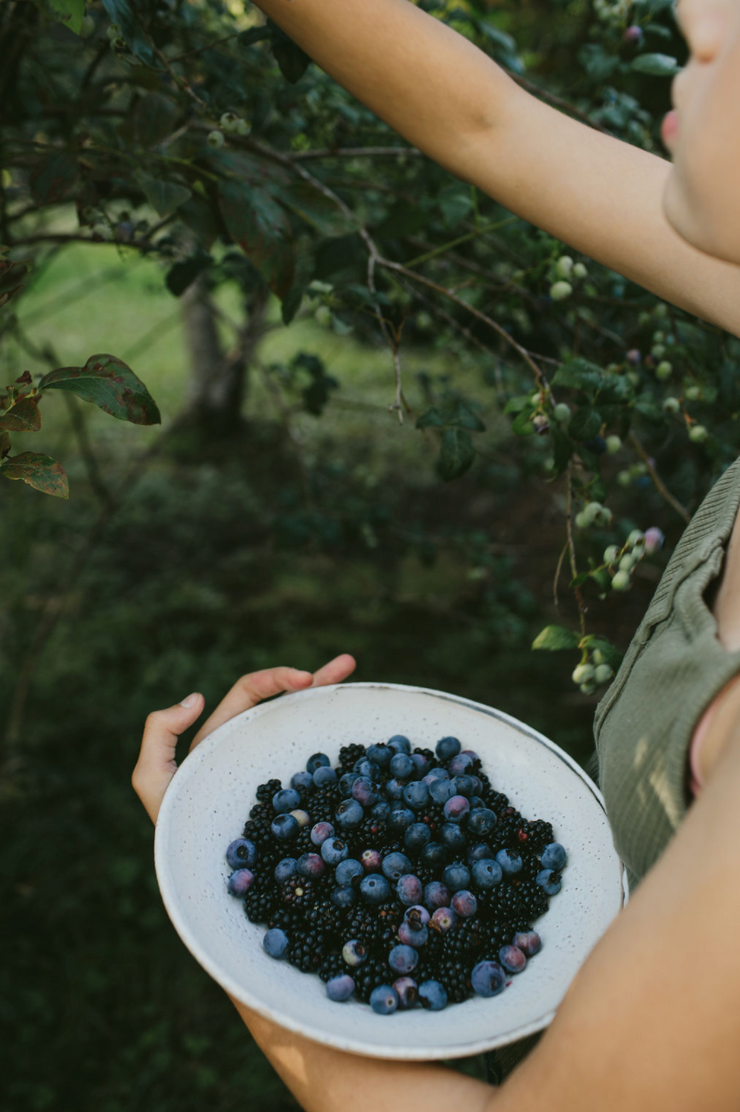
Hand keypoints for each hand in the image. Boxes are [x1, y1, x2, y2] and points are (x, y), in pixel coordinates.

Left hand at [132, 654, 356, 822]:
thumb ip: (160, 733)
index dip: (275, 678)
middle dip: (315, 678)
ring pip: (304, 725)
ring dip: (329, 699)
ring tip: (353, 675)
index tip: (303, 678)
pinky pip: (315, 766)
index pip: (251, 692)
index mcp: (224, 733)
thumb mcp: (151, 778)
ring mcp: (273, 768)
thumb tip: (198, 696)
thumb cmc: (171, 826)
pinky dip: (336, 750)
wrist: (195, 872)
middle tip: (346, 664)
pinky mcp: (290, 795)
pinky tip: (358, 736)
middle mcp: (251, 745)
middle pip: (285, 701)